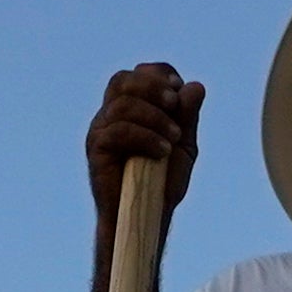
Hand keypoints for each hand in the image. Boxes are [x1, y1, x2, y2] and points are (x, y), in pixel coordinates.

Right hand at [89, 64, 203, 218]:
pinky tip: (162, 151)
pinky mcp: (96, 150)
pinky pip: (117, 130)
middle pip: (123, 79)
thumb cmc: (163, 182)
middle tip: (174, 104)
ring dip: (154, 116)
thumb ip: (188, 117)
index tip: (180, 88)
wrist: (147, 217)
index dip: (160, 74)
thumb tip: (195, 85)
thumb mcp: (184, 146)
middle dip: (152, 86)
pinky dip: (145, 137)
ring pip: (122, 104)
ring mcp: (101, 131)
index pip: (139, 74)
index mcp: (133, 108)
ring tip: (174, 137)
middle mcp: (112, 115)